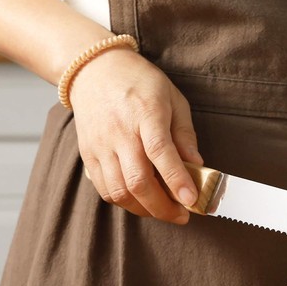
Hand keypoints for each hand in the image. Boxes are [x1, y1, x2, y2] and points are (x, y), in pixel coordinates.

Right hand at [69, 47, 203, 224]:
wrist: (95, 70)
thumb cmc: (140, 83)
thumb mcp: (173, 100)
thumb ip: (185, 135)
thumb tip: (198, 165)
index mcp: (146, 114)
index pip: (160, 152)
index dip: (177, 179)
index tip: (191, 200)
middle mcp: (120, 132)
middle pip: (137, 180)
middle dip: (162, 207)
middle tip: (182, 215)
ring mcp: (100, 145)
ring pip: (119, 191)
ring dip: (144, 209)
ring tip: (163, 210)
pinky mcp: (88, 155)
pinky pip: (104, 189)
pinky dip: (124, 201)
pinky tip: (141, 200)